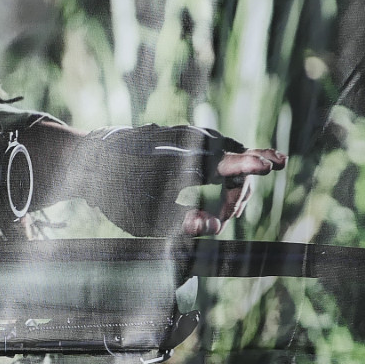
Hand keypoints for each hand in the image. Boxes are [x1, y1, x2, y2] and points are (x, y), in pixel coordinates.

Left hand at [70, 125, 286, 237]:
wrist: (90, 161)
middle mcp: (190, 141)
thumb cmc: (117, 193)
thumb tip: (213, 230)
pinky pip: (218, 146)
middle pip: (236, 159)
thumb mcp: (145, 218)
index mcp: (182, 160)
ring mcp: (189, 134)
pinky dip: (228, 164)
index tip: (274, 164)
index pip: (226, 161)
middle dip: (239, 192)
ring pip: (229, 151)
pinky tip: (227, 182)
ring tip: (228, 212)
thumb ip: (182, 222)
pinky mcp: (186, 135)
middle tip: (227, 221)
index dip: (251, 164)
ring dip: (234, 180)